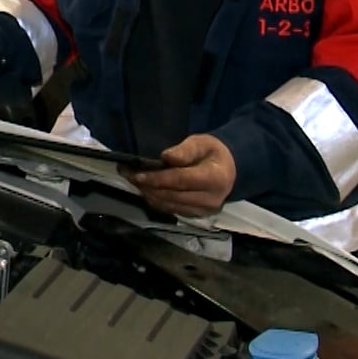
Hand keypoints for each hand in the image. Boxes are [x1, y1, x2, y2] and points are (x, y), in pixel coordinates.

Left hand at [122, 134, 236, 217]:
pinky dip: (156, 200)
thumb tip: (166, 157)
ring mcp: (203, 210)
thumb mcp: (202, 143)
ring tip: (132, 180)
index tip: (137, 175)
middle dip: (147, 186)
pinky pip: (171, 210)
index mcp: (215, 179)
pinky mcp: (196, 216)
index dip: (157, 179)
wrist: (230, 170)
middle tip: (127, 173)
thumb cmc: (213, 153)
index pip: (181, 180)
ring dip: (148, 193)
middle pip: (172, 195)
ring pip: (169, 205)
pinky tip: (145, 189)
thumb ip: (185, 150)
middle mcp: (210, 199)